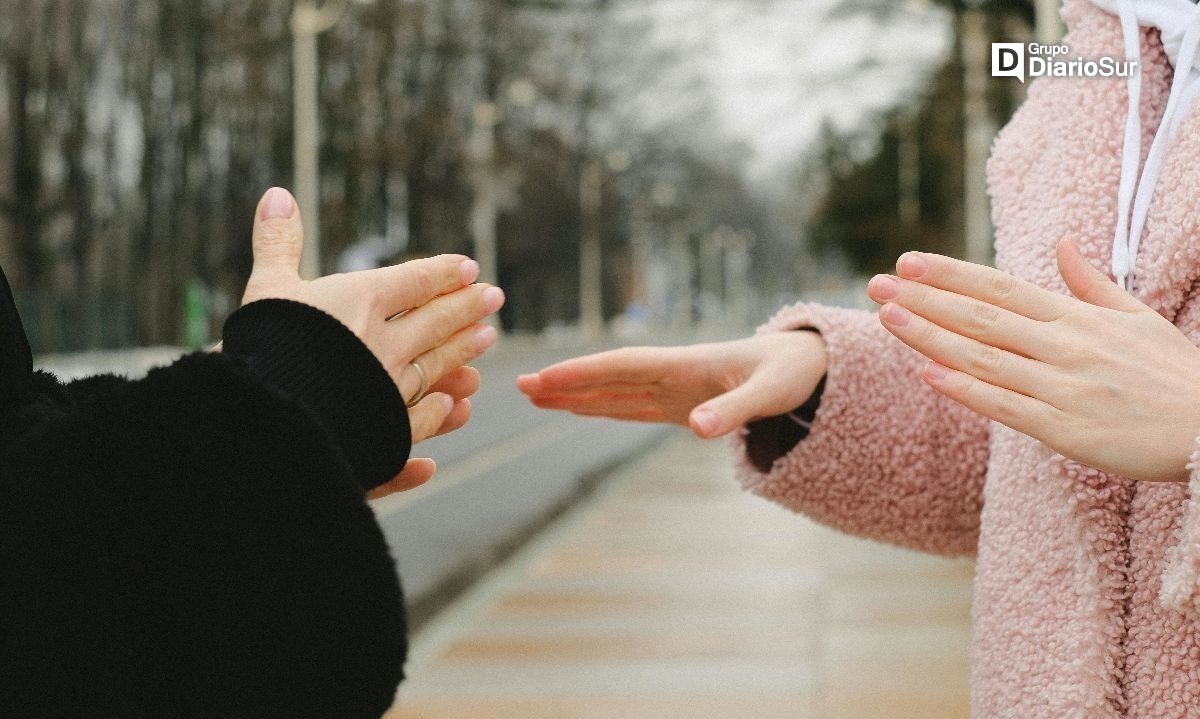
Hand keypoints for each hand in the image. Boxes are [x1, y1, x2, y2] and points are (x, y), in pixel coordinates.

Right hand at [245, 187, 504, 492]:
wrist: (264, 419)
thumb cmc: (260, 347)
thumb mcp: (266, 288)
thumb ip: (278, 243)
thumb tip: (278, 194)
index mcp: (361, 302)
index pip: (414, 282)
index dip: (442, 273)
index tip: (468, 268)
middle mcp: (385, 343)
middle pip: (436, 320)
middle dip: (466, 306)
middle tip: (495, 297)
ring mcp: (389, 389)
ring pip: (437, 364)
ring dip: (464, 349)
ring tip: (489, 337)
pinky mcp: (385, 431)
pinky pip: (421, 419)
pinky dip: (440, 411)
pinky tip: (454, 406)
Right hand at [517, 331, 826, 437]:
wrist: (811, 364)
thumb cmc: (792, 374)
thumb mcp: (770, 394)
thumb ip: (734, 410)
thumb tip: (696, 428)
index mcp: (685, 365)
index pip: (622, 368)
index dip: (583, 374)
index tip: (545, 379)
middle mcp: (672, 374)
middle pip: (608, 377)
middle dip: (565, 382)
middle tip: (519, 386)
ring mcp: (674, 388)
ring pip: (614, 390)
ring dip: (576, 393)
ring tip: (535, 395)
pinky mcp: (682, 403)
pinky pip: (632, 404)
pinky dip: (603, 406)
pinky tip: (580, 407)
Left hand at [868, 238, 1199, 482]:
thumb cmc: (1174, 375)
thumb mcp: (1137, 317)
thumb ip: (1091, 283)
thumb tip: (1061, 243)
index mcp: (1077, 318)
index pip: (1000, 288)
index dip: (951, 274)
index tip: (908, 262)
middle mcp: (1065, 347)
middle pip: (981, 317)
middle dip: (924, 299)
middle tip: (876, 285)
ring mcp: (1064, 388)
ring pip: (985, 358)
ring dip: (931, 337)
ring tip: (888, 318)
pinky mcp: (1067, 431)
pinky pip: (1008, 407)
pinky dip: (967, 390)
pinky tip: (929, 375)